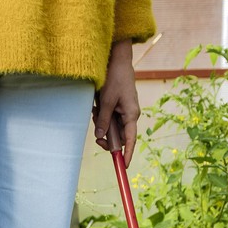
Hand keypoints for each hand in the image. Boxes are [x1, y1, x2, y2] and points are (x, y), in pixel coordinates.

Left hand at [93, 40, 141, 165]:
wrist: (117, 61)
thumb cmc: (115, 79)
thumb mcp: (106, 101)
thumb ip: (103, 120)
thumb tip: (100, 137)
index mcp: (131, 115)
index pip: (130, 140)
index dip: (127, 153)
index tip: (124, 165)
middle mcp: (130, 115)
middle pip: (119, 136)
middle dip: (107, 138)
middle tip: (96, 139)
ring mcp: (124, 111)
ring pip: (112, 127)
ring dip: (102, 124)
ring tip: (96, 110)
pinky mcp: (118, 106)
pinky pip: (109, 118)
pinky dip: (101, 116)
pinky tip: (97, 106)